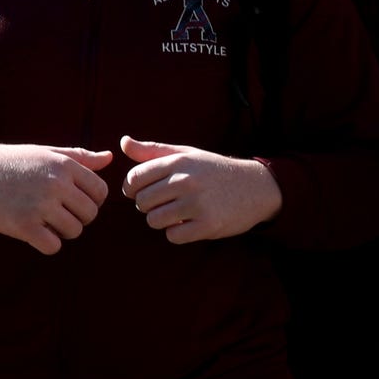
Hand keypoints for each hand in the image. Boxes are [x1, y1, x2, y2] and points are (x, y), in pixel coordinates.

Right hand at [0, 142, 113, 253]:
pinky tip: (34, 232)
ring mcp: (40, 205)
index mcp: (64, 165)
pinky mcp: (24, 225)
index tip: (72, 201)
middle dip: (77, 217)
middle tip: (56, 212)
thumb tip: (110, 158)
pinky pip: (53, 246)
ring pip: (74, 231)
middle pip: (90, 214)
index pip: (100, 192)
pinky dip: (47, 243)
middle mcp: (55, 184)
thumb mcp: (46, 153)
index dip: (91, 200)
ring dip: (61, 231)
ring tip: (44, 220)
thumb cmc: (13, 162)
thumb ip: (79, 157)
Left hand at [118, 135, 282, 242]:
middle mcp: (186, 181)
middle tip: (163, 204)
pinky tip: (189, 224)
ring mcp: (197, 204)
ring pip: (154, 221)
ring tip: (176, 213)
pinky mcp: (208, 225)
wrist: (255, 187)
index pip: (134, 178)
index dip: (132, 189)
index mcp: (179, 161)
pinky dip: (177, 233)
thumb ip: (153, 151)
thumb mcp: (187, 154)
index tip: (143, 192)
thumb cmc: (214, 171)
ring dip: (161, 221)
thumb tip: (123, 142)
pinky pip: (173, 236)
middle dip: (147, 206)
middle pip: (142, 202)